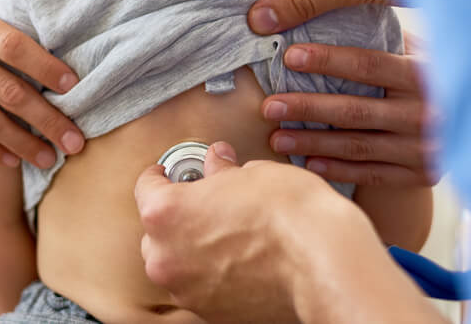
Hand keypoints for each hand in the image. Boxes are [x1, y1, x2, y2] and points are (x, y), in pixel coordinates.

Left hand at [135, 143, 352, 322]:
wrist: (324, 265)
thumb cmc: (288, 213)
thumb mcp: (252, 172)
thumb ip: (222, 170)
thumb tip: (218, 163)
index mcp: (164, 213)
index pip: (146, 187)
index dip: (161, 175)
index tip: (169, 174)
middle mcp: (165, 256)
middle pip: (156, 230)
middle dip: (177, 217)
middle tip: (207, 203)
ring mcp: (186, 290)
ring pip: (177, 263)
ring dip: (192, 248)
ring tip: (228, 233)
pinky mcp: (211, 313)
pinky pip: (200, 287)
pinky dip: (211, 275)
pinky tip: (240, 260)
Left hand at [264, 39, 439, 185]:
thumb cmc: (429, 77)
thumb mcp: (419, 50)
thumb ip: (383, 38)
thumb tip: (323, 14)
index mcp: (424, 75)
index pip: (368, 66)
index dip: (328, 61)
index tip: (289, 57)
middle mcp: (426, 113)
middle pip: (355, 111)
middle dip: (307, 108)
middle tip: (269, 106)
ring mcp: (424, 147)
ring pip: (357, 146)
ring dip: (312, 143)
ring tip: (275, 137)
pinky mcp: (421, 174)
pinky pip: (372, 174)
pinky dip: (337, 169)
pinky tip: (307, 163)